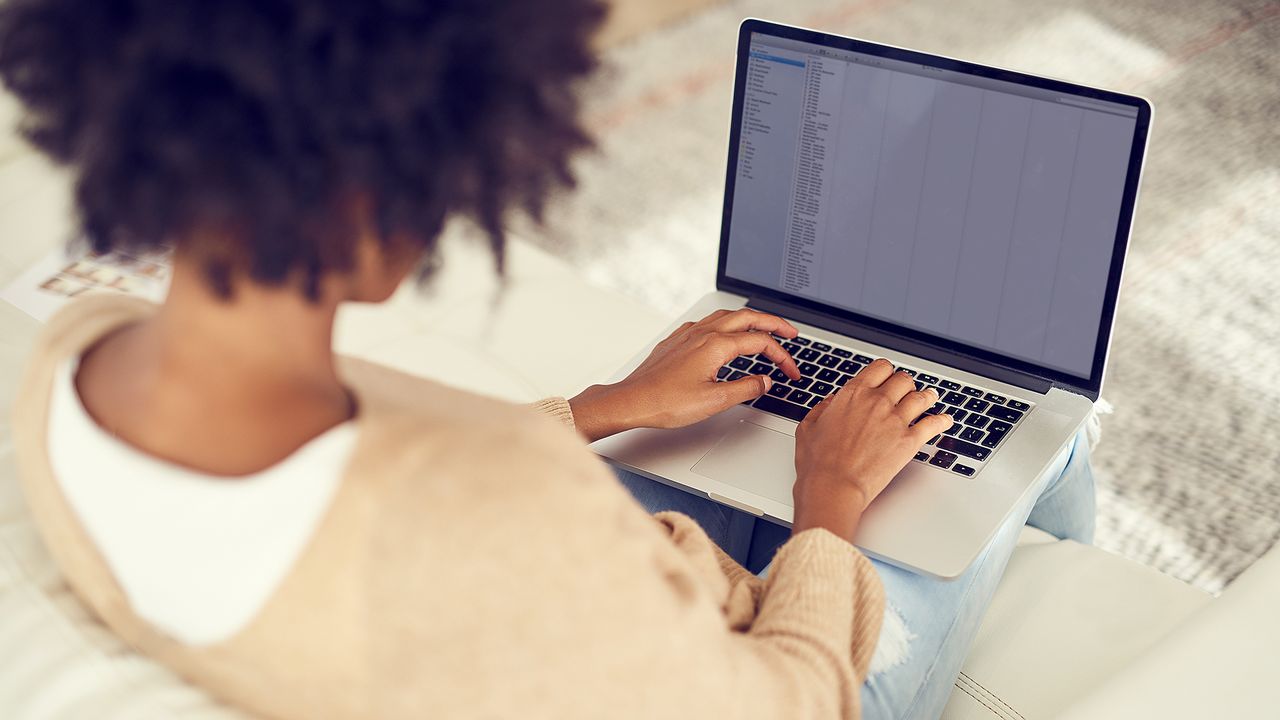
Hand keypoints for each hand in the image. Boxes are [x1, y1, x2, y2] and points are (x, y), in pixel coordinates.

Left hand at [568, 309, 801, 441]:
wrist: (632, 400)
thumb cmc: (665, 402)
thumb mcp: (714, 401)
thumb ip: (746, 388)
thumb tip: (765, 381)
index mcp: (716, 345)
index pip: (761, 343)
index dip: (782, 356)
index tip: (791, 371)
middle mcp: (703, 333)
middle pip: (748, 317)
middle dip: (774, 323)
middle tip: (792, 333)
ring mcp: (689, 334)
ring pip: (727, 316)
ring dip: (750, 319)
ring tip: (764, 328)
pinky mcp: (677, 340)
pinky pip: (708, 322)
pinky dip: (726, 324)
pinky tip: (725, 334)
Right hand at [791, 359, 952, 540]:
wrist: (833, 487)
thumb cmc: (818, 462)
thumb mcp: (808, 428)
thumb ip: (822, 409)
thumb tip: (832, 402)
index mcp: (853, 394)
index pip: (880, 368)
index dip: (885, 372)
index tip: (886, 377)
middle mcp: (877, 401)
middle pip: (903, 379)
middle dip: (905, 384)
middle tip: (906, 390)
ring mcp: (896, 420)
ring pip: (921, 397)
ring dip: (927, 396)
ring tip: (931, 397)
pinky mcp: (909, 441)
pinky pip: (934, 424)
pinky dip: (943, 421)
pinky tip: (946, 420)